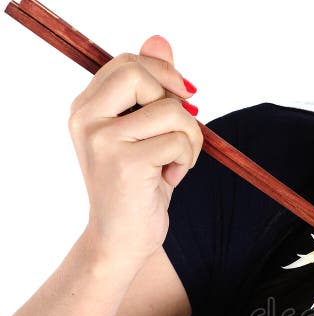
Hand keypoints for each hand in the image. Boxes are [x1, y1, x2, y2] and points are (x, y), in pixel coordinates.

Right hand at [68, 34, 202, 268]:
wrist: (122, 240)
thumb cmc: (138, 187)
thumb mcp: (144, 133)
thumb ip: (151, 88)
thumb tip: (161, 39)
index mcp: (86, 108)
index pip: (128, 62)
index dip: (164, 74)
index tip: (183, 100)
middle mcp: (87, 119)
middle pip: (141, 73)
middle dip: (175, 103)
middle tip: (180, 133)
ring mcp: (103, 140)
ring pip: (172, 112)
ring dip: (189, 139)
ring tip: (173, 163)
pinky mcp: (126, 163)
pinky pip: (180, 142)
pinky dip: (187, 161)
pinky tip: (169, 179)